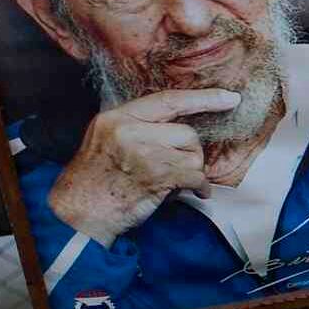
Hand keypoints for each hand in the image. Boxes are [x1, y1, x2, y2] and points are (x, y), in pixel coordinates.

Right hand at [43, 88, 240, 240]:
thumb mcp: (106, 138)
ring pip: (193, 155)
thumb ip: (137, 126)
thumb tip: (180, 125)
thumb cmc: (96, 179)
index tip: (228, 97)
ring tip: (176, 181)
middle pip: (186, 132)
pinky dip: (200, 187)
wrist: (81, 210)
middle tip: (179, 167)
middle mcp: (130, 130)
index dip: (202, 98)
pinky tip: (196, 192)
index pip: (168, 100)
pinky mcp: (156, 176)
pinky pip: (195, 176)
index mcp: (118, 117)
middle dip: (190, 152)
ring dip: (192, 171)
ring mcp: (143, 153)